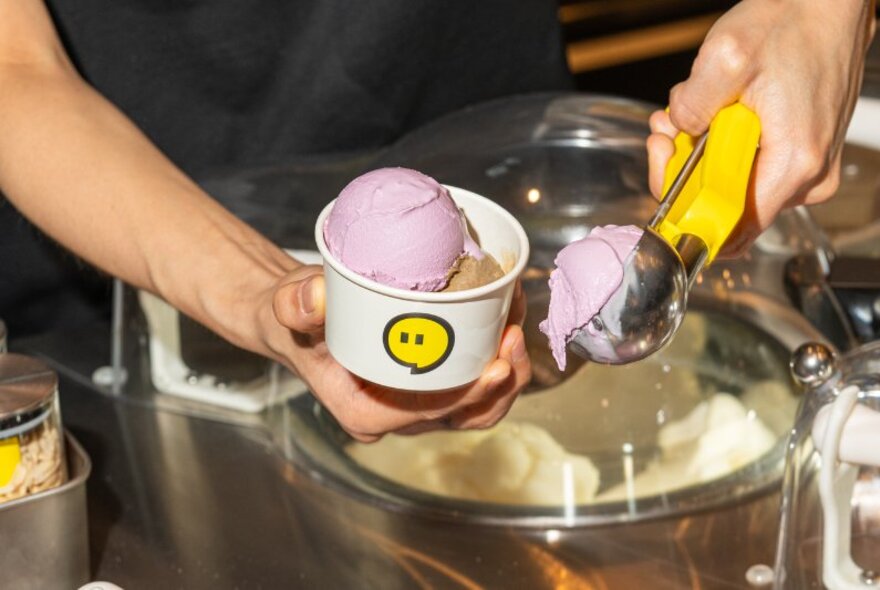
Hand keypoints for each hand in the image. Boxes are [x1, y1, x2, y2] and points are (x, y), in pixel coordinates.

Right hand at [269, 266, 530, 441]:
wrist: (302, 321)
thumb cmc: (297, 322)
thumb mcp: (288, 308)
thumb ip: (295, 305)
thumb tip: (314, 296)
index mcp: (367, 412)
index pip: (431, 413)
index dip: (471, 395)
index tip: (498, 365)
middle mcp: (398, 416)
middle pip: (468, 415)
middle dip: (502, 381)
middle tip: (514, 335)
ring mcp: (420, 404)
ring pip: (481, 405)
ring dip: (508, 369)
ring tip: (516, 320)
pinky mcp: (434, 386)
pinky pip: (476, 381)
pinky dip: (497, 353)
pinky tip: (505, 314)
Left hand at [646, 0, 875, 255]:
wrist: (831, 0)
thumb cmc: (792, 21)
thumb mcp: (725, 57)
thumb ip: (691, 106)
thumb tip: (676, 133)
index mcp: (793, 163)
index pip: (730, 228)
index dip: (687, 210)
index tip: (668, 171)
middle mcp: (808, 176)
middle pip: (728, 208)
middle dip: (685, 172)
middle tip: (667, 132)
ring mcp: (808, 168)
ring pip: (734, 185)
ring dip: (699, 154)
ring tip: (686, 113)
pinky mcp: (802, 154)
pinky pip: (748, 167)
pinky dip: (720, 145)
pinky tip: (709, 113)